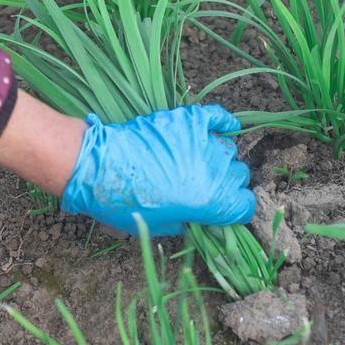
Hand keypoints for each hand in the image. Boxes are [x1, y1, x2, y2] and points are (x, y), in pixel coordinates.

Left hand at [60, 104, 255, 235]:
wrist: (99, 167)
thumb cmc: (123, 203)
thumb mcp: (159, 227)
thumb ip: (187, 221)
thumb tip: (197, 217)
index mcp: (210, 203)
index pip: (244, 206)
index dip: (235, 209)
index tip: (224, 208)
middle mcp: (214, 172)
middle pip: (238, 177)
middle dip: (225, 183)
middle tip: (202, 185)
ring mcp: (203, 143)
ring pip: (229, 150)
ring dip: (219, 157)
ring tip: (199, 161)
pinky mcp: (189, 121)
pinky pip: (218, 118)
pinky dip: (224, 123)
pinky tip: (225, 128)